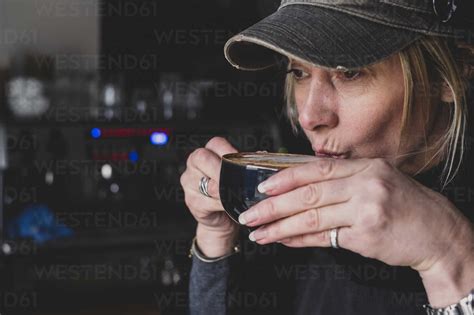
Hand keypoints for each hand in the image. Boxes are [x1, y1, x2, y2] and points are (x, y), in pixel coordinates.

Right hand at [180, 137, 239, 256]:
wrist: (223, 220)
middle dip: (223, 170)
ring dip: (225, 190)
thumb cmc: (232, 193)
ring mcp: (189, 183)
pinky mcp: (192, 202)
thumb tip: (262, 155)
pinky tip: (231, 206)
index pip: (215, 144)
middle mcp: (194, 165)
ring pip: (207, 184)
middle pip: (204, 159)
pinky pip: (207, 202)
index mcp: (207, 153)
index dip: (229, 151)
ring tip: (239, 195)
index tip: (241, 162)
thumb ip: (246, 164)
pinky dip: (222, 205)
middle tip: (237, 181)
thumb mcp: (238, 176)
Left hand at [239, 158, 471, 272]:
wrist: (438, 232)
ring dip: (280, 227)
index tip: (262, 186)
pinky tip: (283, 241)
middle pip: (307, 193)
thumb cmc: (405, 204)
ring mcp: (366, 211)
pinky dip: (300, 240)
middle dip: (273, 205)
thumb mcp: (377, 180)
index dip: (284, 177)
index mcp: (364, 167)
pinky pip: (324, 239)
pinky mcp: (365, 237)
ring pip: (311, 217)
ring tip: (259, 233)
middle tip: (250, 213)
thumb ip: (342, 179)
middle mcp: (365, 185)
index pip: (315, 168)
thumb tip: (300, 186)